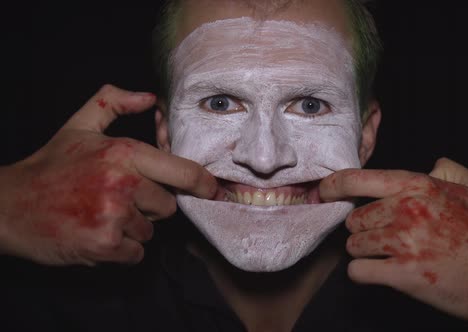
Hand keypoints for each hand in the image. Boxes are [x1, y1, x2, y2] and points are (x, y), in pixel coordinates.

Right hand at [0, 84, 216, 265]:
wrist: (8, 207)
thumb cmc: (50, 166)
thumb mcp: (78, 126)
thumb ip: (112, 103)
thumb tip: (150, 97)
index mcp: (123, 153)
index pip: (182, 170)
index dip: (203, 183)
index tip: (214, 190)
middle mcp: (123, 183)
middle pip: (168, 205)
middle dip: (150, 205)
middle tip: (118, 199)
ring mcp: (114, 216)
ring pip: (150, 231)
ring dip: (132, 229)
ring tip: (101, 215)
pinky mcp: (105, 245)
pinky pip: (136, 254)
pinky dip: (121, 250)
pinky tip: (97, 234)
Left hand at [320, 158, 467, 328]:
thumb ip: (450, 170)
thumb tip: (433, 163)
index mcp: (419, 186)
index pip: (359, 179)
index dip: (334, 185)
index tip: (322, 191)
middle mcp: (406, 209)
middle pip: (354, 218)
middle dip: (364, 230)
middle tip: (386, 238)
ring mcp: (404, 242)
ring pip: (354, 245)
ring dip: (365, 253)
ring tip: (390, 257)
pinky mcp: (404, 274)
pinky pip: (359, 271)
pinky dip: (365, 274)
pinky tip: (382, 273)